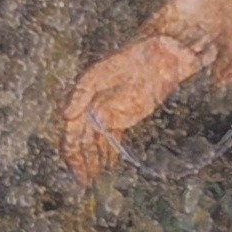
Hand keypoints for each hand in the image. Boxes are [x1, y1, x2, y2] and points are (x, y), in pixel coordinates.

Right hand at [61, 35, 196, 180]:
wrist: (165, 51)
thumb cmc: (136, 56)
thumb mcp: (104, 71)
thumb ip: (81, 92)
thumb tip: (66, 116)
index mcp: (84, 96)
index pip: (73, 129)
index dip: (71, 150)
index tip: (76, 168)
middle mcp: (93, 105)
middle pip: (81, 139)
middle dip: (81, 160)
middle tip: (84, 180)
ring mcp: (109, 111)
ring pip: (94, 141)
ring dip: (92, 160)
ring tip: (92, 178)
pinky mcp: (124, 115)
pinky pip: (110, 138)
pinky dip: (107, 152)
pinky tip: (107, 165)